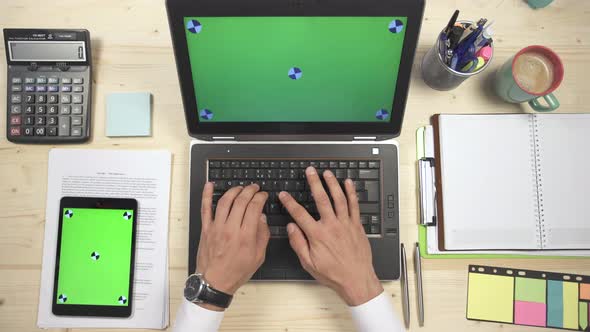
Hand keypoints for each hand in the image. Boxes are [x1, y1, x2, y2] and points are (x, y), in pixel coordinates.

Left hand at [196, 183, 269, 309]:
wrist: (214, 282)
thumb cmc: (236, 272)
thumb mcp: (258, 257)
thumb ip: (262, 235)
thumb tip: (262, 218)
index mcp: (246, 236)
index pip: (254, 208)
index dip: (260, 197)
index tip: (263, 195)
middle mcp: (230, 229)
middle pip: (241, 201)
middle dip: (250, 190)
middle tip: (254, 188)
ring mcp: (216, 227)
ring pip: (225, 201)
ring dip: (234, 190)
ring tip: (240, 188)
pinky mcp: (206, 229)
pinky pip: (205, 208)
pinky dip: (206, 195)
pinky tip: (209, 185)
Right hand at [279, 167, 382, 305]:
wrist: (356, 280)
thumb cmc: (333, 274)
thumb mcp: (309, 263)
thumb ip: (298, 244)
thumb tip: (291, 228)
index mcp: (317, 235)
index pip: (299, 214)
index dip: (290, 202)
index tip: (284, 194)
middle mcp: (332, 226)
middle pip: (321, 199)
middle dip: (314, 183)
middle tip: (310, 171)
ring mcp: (346, 224)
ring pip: (339, 198)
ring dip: (332, 183)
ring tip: (327, 173)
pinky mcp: (357, 225)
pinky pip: (354, 205)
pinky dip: (351, 193)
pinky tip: (348, 183)